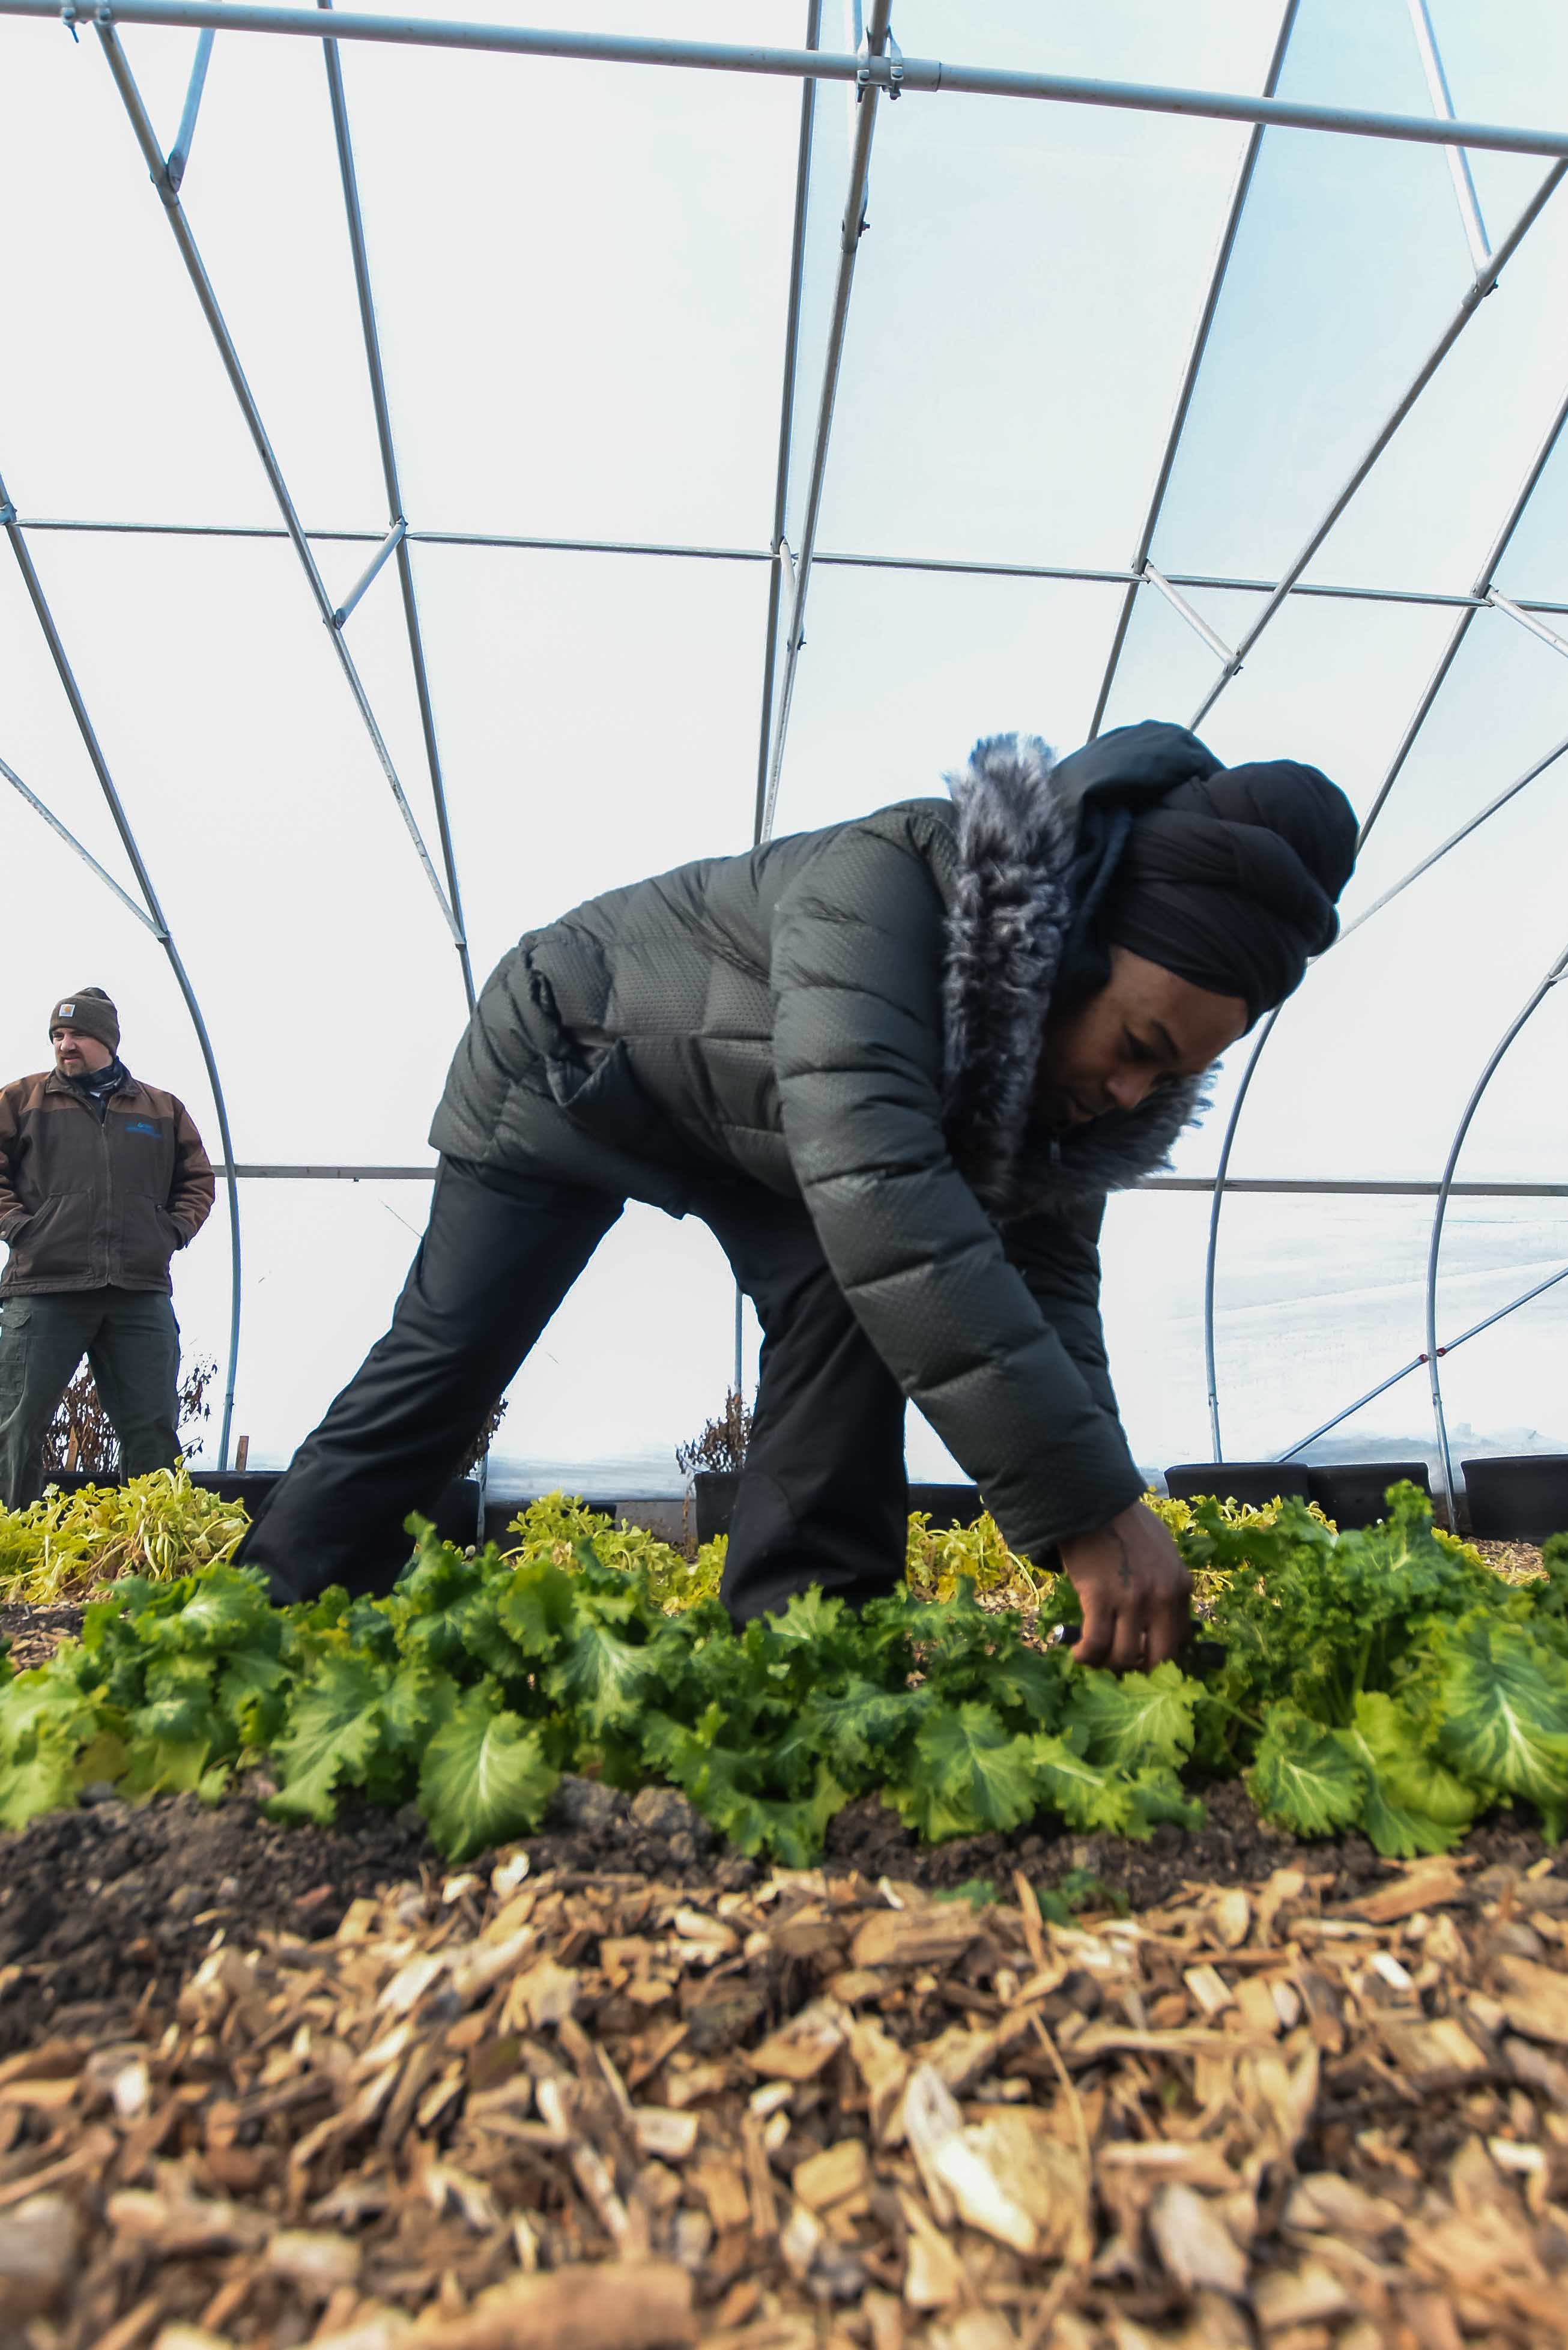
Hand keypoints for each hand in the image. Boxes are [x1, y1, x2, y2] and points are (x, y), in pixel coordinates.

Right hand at [1058, 1501, 1191, 1672]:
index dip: (1160, 1658)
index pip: (1180, 1641)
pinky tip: (1078, 1654)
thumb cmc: (1125, 1526)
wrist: (1092, 1502)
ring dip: (1107, 1665)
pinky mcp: (1100, 1597)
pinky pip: (1096, 1643)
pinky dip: (1086, 1655)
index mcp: (1181, 1586)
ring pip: (1123, 1655)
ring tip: (1094, 1659)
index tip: (1142, 1662)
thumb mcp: (1162, 1554)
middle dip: (1139, 1671)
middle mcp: (1162, 1597)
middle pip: (1158, 1657)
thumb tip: (1156, 1625)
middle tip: (1120, 1670)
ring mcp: (1132, 1598)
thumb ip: (1165, 1587)